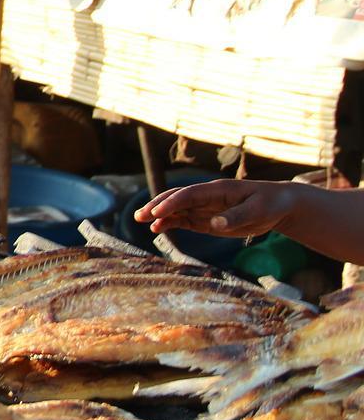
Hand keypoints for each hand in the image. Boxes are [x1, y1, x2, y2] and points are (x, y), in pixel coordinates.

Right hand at [135, 179, 298, 238]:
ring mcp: (205, 208)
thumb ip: (236, 217)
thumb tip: (215, 224)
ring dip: (159, 214)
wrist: (279, 205)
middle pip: (176, 198)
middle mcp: (207, 197)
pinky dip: (170, 223)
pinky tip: (158, 229)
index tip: (157, 212)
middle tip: (140, 216)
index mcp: (217, 190)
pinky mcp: (207, 219)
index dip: (172, 203)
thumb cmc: (270, 204)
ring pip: (176, 209)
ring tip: (141, 221)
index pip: (189, 194)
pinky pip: (184, 220)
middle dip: (157, 205)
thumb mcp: (258, 210)